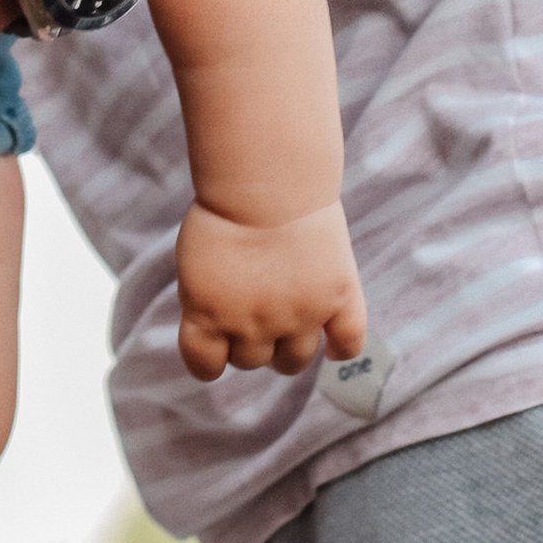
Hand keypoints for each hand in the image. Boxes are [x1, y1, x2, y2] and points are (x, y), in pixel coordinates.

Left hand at [174, 198, 368, 382]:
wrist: (266, 176)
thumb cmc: (223, 210)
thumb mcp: (194, 262)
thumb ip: (204, 303)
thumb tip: (218, 334)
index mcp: (208, 316)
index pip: (204, 367)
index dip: (210, 355)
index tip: (216, 337)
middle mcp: (253, 326)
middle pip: (252, 361)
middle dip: (251, 339)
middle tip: (255, 303)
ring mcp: (298, 316)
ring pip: (294, 361)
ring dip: (289, 346)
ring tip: (289, 314)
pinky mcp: (336, 299)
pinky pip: (348, 343)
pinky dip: (342, 348)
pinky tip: (334, 341)